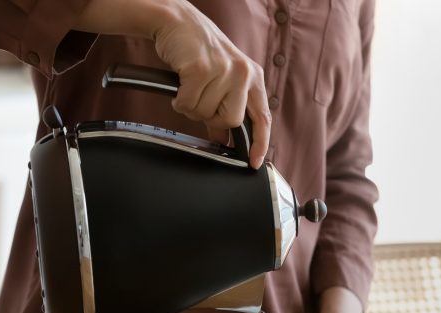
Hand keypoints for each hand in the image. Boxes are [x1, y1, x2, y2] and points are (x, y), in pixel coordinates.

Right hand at [152, 2, 269, 166]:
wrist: (177, 21)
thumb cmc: (199, 51)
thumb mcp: (221, 79)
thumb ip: (225, 109)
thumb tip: (223, 140)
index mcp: (253, 77)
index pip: (262, 118)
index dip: (260, 143)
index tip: (254, 161)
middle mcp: (243, 73)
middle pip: (230, 121)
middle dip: (211, 117)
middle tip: (202, 98)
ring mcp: (224, 70)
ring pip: (205, 114)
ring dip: (192, 106)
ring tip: (191, 85)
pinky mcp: (202, 69)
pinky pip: (188, 104)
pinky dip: (180, 100)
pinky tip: (181, 84)